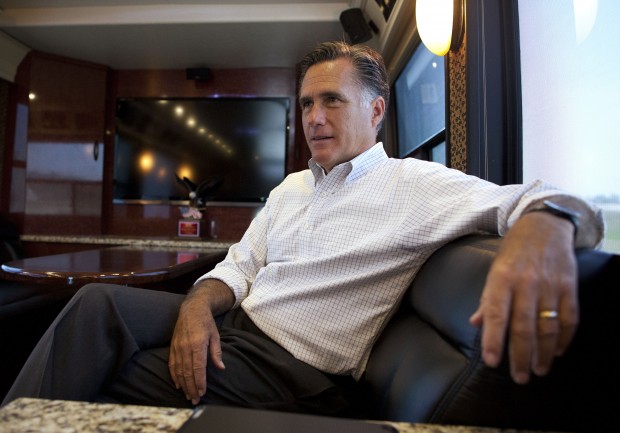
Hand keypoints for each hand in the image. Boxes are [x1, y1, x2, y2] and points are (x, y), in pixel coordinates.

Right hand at [169, 288, 226, 403]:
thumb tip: (221, 368)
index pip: (198, 367)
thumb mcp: (215, 335)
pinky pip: (172, 364)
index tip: (202, 392)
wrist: (191, 309)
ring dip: (183, 385)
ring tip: (187, 396)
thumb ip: (216, 352)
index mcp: (198, 344)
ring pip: (178, 370)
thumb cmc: (206, 322)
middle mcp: (186, 347)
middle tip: (195, 400)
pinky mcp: (172, 347)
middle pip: (187, 372)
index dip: (199, 381)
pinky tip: (178, 384)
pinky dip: (174, 376)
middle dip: (191, 387)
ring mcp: (177, 347)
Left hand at [470, 212, 578, 383]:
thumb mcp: (493, 269)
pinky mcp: (568, 286)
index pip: (496, 315)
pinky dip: (565, 338)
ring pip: (547, 327)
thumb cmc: (514, 251)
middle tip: (519, 377)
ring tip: (539, 370)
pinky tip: (557, 351)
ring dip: (543, 353)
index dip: (493, 340)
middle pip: (523, 327)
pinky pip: (570, 317)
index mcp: (501, 279)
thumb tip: (476, 324)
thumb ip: (487, 299)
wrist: (544, 226)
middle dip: (520, 355)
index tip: (492, 362)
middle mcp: (525, 283)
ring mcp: (549, 285)